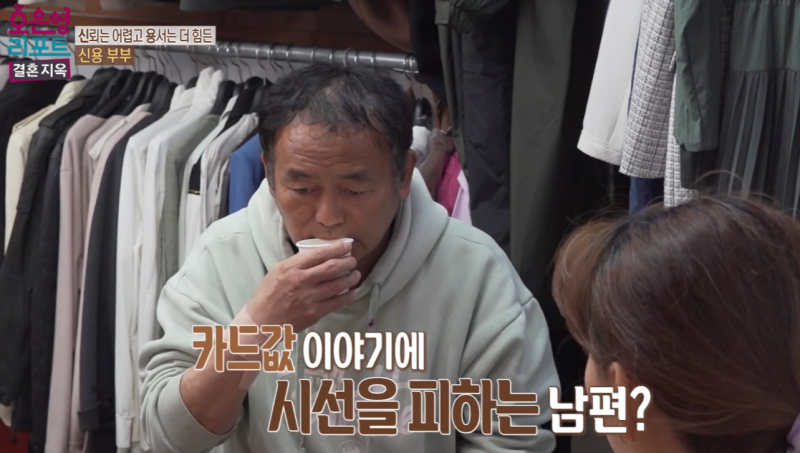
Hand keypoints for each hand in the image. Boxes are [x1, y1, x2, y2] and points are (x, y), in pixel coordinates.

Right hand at [246, 241, 360, 330]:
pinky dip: (348, 296)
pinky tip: (352, 292)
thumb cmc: (268, 295)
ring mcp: (308, 298)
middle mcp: (300, 281)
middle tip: (353, 260)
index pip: (319, 254)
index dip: (337, 248)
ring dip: (351, 278)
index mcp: (290, 268)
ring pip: (338, 284)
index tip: (347, 246)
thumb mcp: (277, 271)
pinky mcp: (314, 313)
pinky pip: (337, 302)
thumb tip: (318, 254)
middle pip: (332, 267)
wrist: (261, 321)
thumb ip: (296, 263)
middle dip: (347, 262)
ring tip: (356, 274)